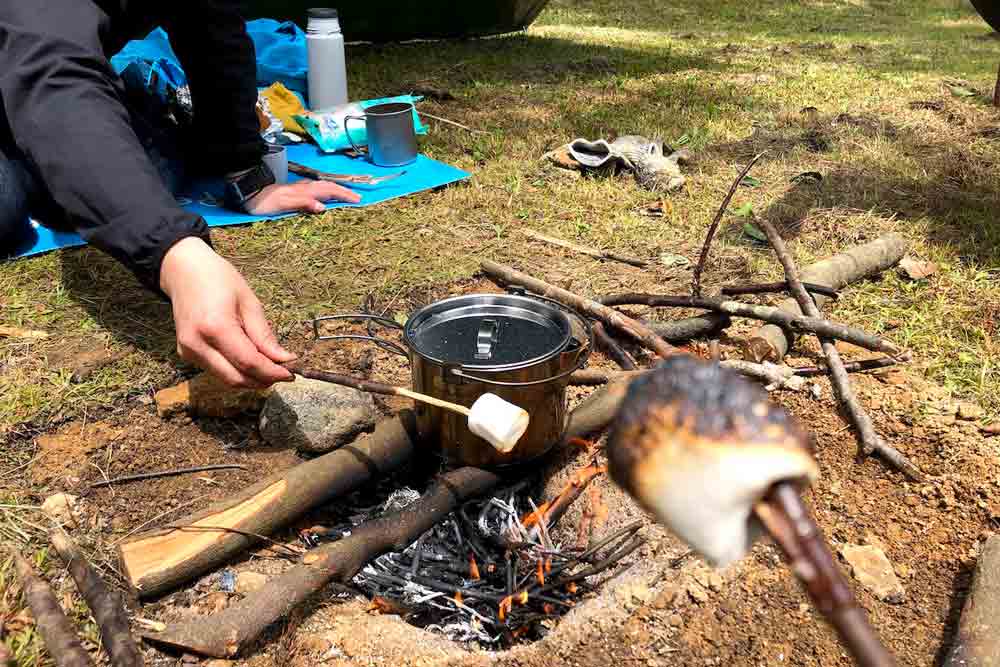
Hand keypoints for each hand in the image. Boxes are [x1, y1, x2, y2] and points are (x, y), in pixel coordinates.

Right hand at [160, 237, 295, 387]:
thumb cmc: (218, 279)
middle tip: (284, 373)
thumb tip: (284, 359)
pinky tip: (250, 360)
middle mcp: (197, 344)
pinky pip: (217, 370)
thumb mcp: (249, 302)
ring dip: (251, 379)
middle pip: (236, 378)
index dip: (272, 372)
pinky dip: (237, 371)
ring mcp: (188, 351)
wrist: (183, 271)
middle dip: (263, 380)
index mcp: (215, 327)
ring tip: (270, 367)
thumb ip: (264, 335)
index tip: (291, 374)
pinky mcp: (186, 353)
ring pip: (226, 379)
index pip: (249, 362)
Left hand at [244, 180, 360, 214]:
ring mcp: (300, 189)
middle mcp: (304, 188)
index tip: (357, 200)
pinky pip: (315, 191)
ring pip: (322, 187)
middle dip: (344, 191)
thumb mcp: (283, 204)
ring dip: (336, 191)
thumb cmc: (265, 202)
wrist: (249, 194)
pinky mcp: (295, 193)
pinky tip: (325, 197)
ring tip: (346, 196)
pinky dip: (325, 193)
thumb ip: (303, 203)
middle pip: (329, 186)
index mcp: (305, 191)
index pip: (329, 190)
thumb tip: (323, 206)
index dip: (344, 194)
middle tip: (357, 198)